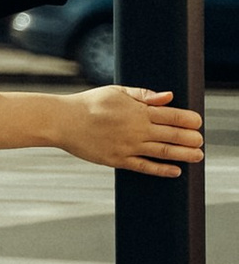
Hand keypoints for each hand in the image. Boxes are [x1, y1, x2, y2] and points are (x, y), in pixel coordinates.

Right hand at [62, 85, 203, 175]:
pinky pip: (144, 167)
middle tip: (201, 141)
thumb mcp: (116, 92)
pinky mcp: (117, 160)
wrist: (62, 121)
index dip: (188, 119)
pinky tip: (175, 171)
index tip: (198, 122)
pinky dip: (162, 170)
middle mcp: (135, 129)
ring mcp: (127, 146)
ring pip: (162, 152)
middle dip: (190, 138)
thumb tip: (168, 97)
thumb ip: (143, 95)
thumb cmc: (89, 103)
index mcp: (137, 111)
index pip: (171, 115)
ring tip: (197, 156)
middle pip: (171, 135)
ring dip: (183, 154)